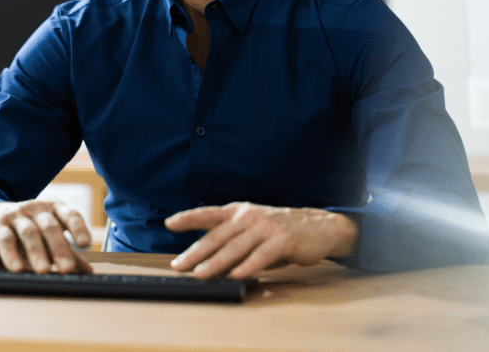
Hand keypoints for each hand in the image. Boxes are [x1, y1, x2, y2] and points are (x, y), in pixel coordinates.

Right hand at [0, 200, 94, 273]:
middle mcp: (36, 209)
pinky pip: (5, 239)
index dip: (78, 228)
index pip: (70, 215)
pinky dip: (10, 254)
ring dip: (37, 252)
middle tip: (67, 268)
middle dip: (59, 248)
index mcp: (54, 209)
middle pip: (50, 226)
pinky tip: (16, 268)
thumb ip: (68, 251)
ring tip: (43, 270)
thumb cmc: (27, 228)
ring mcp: (16, 215)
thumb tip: (89, 271)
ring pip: (29, 232)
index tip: (86, 244)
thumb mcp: (48, 237)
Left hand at [164, 203, 357, 278]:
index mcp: (240, 211)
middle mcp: (250, 217)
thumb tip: (206, 260)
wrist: (319, 227)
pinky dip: (247, 266)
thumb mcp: (253, 228)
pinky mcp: (282, 241)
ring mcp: (266, 228)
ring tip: (201, 274)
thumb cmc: (280, 230)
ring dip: (216, 263)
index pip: (209, 213)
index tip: (169, 223)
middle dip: (195, 252)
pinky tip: (236, 276)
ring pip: (235, 247)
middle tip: (179, 265)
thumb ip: (232, 240)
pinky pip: (261, 256)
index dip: (188, 218)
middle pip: (217, 235)